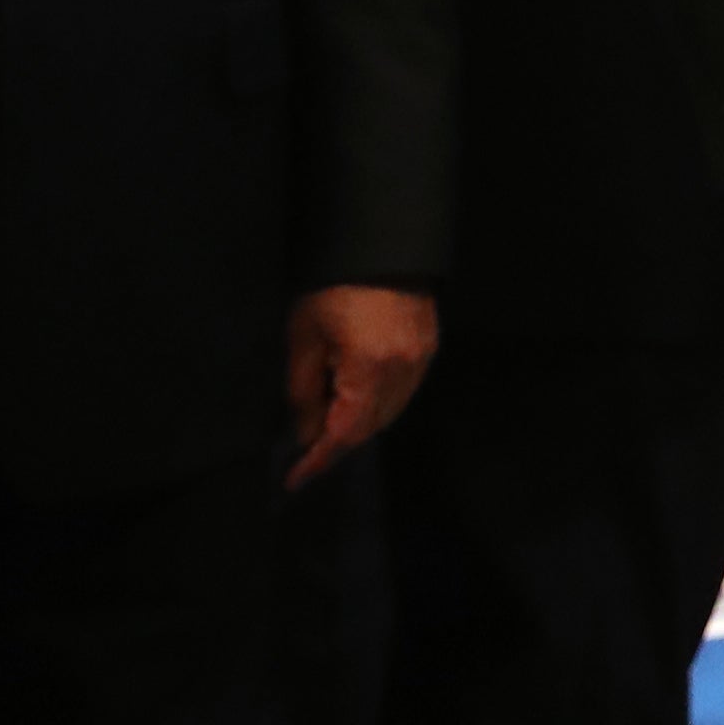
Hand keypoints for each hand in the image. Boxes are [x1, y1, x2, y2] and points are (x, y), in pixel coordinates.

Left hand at [287, 284, 436, 486]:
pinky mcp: (428, 347)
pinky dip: (378, 405)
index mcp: (370, 369)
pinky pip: (403, 392)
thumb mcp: (304, 339)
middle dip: (337, 442)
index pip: (345, 433)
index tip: (295, 479)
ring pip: (390, 413)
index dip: (319, 459)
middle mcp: (403, 372)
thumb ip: (303, 393)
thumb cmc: (332, 291)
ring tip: (328, 421)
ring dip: (359, 425)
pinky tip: (357, 398)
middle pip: (371, 428)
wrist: (380, 245)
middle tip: (307, 447)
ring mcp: (421, 360)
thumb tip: (306, 434)